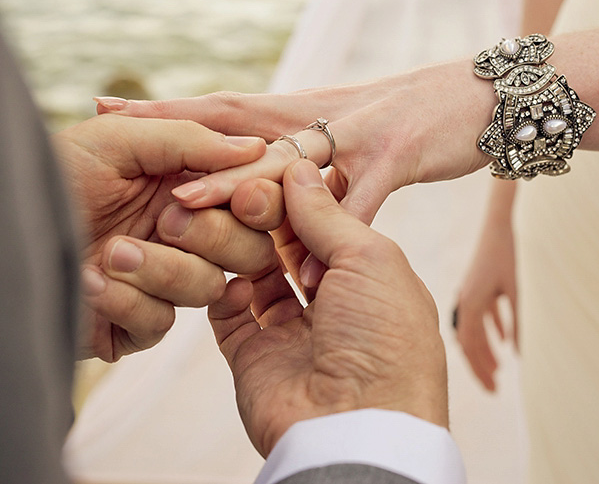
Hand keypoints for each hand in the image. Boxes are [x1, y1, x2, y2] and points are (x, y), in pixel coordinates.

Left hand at [52, 114, 276, 361]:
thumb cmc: (52, 174)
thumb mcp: (118, 140)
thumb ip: (189, 140)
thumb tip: (256, 149)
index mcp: (188, 190)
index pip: (251, 202)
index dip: (254, 201)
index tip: (237, 194)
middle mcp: (182, 237)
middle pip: (248, 251)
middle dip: (214, 235)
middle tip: (168, 218)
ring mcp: (158, 283)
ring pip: (207, 288)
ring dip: (162, 268)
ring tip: (111, 252)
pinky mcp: (131, 326)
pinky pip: (160, 322)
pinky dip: (127, 301)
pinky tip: (90, 281)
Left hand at [94, 59, 495, 226]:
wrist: (480, 96)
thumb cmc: (411, 119)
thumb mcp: (347, 131)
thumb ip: (301, 159)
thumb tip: (261, 185)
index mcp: (304, 111)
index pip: (224, 106)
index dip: (166, 107)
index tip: (107, 105)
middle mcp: (321, 117)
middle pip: (241, 125)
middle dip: (178, 132)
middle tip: (117, 136)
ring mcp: (358, 134)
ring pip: (290, 161)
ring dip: (240, 185)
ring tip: (189, 211)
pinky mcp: (399, 156)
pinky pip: (360, 204)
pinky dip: (335, 235)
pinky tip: (307, 275)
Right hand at [206, 160, 447, 456]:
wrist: (358, 428)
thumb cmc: (384, 340)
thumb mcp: (369, 259)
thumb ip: (327, 214)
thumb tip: (299, 169)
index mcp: (369, 277)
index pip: (324, 223)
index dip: (296, 197)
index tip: (269, 171)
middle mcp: (331, 303)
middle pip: (285, 245)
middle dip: (261, 215)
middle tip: (239, 193)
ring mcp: (291, 331)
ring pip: (252, 273)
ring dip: (233, 243)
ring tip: (214, 216)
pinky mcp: (253, 357)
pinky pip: (227, 311)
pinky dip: (218, 285)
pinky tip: (219, 266)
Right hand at [454, 214, 517, 391]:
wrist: (497, 226)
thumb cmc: (506, 255)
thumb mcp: (515, 291)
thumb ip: (516, 321)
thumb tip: (517, 352)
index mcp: (470, 303)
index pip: (471, 345)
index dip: (481, 368)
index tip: (494, 387)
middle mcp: (465, 302)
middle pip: (468, 343)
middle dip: (480, 367)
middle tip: (494, 388)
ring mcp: (468, 295)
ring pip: (472, 332)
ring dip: (485, 351)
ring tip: (499, 369)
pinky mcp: (476, 289)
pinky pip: (479, 317)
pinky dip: (489, 331)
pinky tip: (502, 341)